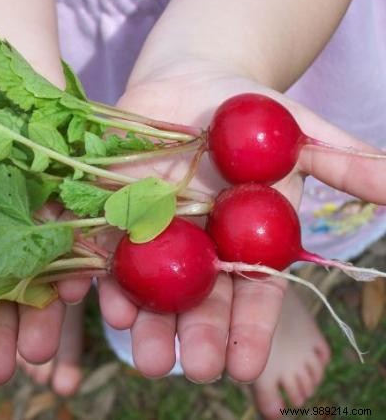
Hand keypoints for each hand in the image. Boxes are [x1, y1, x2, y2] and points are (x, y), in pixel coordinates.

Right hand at [0, 136, 90, 384]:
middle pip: (0, 303)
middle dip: (2, 336)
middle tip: (10, 367)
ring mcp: (34, 232)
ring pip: (40, 283)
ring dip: (44, 317)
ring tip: (43, 346)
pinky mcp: (68, 210)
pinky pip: (76, 244)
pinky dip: (78, 266)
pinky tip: (80, 289)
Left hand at [97, 58, 385, 381]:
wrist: (190, 81)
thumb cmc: (250, 113)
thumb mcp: (299, 135)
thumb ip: (342, 163)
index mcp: (245, 243)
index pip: (252, 295)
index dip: (251, 330)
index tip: (246, 367)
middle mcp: (200, 249)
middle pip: (199, 302)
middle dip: (198, 338)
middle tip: (197, 369)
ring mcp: (156, 235)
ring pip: (152, 290)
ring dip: (150, 325)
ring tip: (150, 359)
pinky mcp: (116, 215)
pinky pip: (108, 253)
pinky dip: (108, 280)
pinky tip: (113, 306)